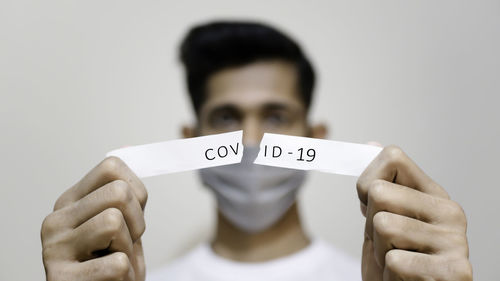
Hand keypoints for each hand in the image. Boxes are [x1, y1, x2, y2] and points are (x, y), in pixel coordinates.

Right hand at [41, 157, 147, 280]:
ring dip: (129, 250)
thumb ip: (125, 195)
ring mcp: (54, 249)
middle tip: (126, 244)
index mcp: (70, 201)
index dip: (137, 191)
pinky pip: (118, 263)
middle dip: (137, 222)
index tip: (133, 216)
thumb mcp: (120, 226)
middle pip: (119, 192)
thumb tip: (133, 151)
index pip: (112, 167)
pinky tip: (110, 280)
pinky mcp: (62, 279)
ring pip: (114, 223)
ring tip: (116, 262)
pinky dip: (126, 275)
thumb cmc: (111, 264)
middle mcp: (55, 220)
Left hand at [357, 145, 471, 280]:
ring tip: (396, 262)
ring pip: (383, 226)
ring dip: (380, 252)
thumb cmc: (395, 260)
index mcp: (434, 195)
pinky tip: (405, 280)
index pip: (392, 157)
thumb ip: (379, 185)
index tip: (372, 208)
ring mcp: (456, 242)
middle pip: (379, 193)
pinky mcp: (455, 273)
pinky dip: (390, 275)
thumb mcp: (381, 218)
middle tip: (387, 245)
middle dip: (370, 225)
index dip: (366, 184)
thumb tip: (370, 145)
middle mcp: (451, 213)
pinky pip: (394, 261)